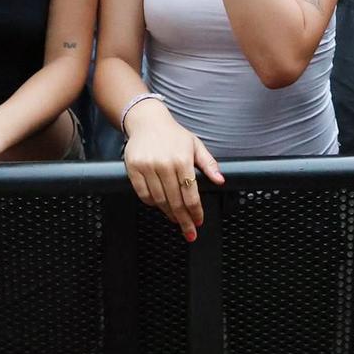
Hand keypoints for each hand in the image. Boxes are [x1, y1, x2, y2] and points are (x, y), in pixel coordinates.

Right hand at [122, 105, 223, 239]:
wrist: (147, 121)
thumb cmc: (173, 134)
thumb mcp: (195, 145)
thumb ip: (209, 163)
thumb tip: (220, 180)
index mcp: (182, 159)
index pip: (191, 194)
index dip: (195, 212)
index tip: (199, 222)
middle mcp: (165, 164)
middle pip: (175, 201)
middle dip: (184, 220)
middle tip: (190, 232)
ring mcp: (147, 167)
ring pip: (159, 200)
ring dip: (169, 214)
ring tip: (176, 220)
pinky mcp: (133, 169)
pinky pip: (143, 194)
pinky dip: (152, 203)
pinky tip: (160, 206)